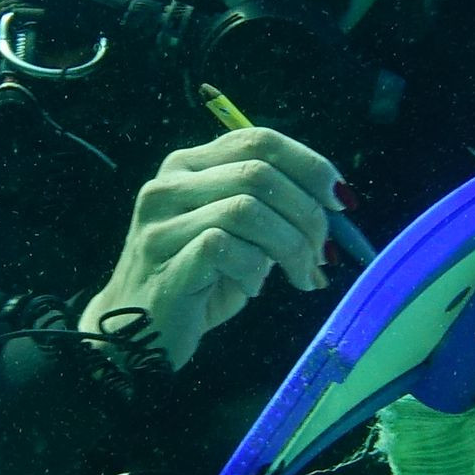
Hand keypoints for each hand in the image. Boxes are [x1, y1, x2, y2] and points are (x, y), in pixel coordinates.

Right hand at [82, 126, 339, 369]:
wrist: (134, 335)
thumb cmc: (196, 282)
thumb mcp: (238, 236)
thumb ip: (272, 209)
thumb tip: (337, 203)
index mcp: (189, 165)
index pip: (259, 139)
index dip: (310, 165)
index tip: (341, 201)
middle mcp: (170, 183)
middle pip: (259, 171)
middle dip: (308, 213)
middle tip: (322, 253)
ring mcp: (162, 220)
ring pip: (247, 208)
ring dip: (289, 245)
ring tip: (299, 276)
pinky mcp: (164, 257)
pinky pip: (227, 247)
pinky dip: (254, 270)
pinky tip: (251, 287)